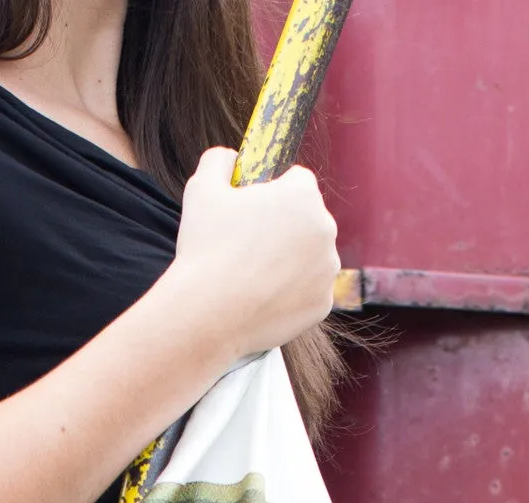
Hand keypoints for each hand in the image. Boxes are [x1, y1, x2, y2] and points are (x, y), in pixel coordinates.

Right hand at [163, 148, 339, 362]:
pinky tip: (263, 299)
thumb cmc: (205, 250)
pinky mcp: (322, 305)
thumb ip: (218, 161)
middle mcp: (325, 229)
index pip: (297, 181)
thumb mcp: (202, 189)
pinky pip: (309, 293)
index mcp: (303, 194)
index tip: (252, 212)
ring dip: (290, 262)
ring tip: (254, 277)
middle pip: (307, 221)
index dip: (272, 194)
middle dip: (285, 229)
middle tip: (249, 249)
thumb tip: (230, 159)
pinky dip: (291, 296)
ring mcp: (327, 270)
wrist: (207, 317)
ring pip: (310, 258)